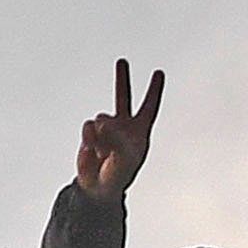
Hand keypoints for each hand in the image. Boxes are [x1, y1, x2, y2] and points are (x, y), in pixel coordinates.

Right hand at [76, 60, 163, 199]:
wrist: (98, 187)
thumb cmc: (118, 174)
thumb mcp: (124, 158)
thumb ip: (115, 138)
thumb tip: (101, 121)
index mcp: (140, 131)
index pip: (149, 107)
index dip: (154, 90)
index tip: (159, 72)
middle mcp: (124, 125)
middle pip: (123, 97)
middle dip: (122, 79)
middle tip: (122, 60)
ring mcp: (106, 128)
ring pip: (102, 118)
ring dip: (102, 134)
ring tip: (103, 151)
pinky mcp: (90, 133)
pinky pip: (89, 127)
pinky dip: (90, 138)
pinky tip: (93, 151)